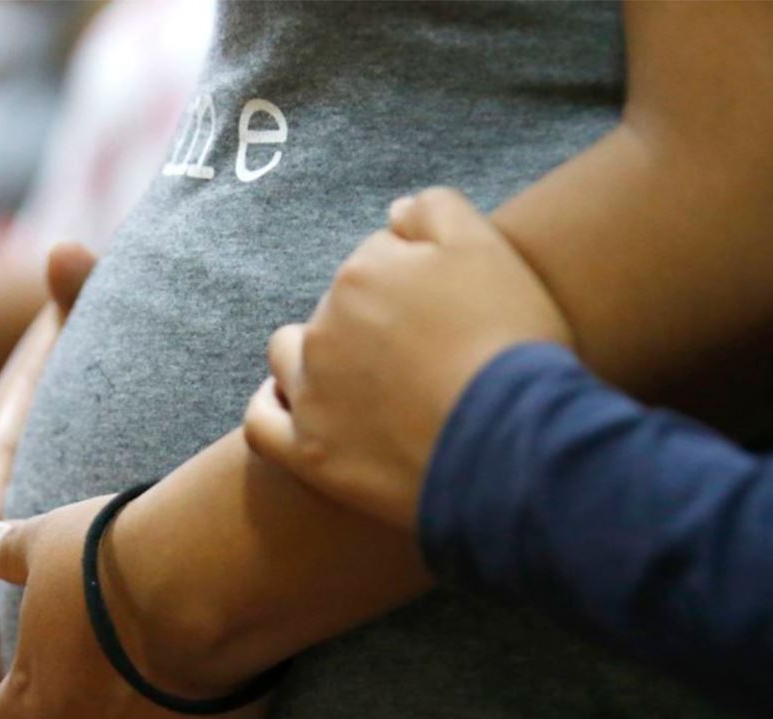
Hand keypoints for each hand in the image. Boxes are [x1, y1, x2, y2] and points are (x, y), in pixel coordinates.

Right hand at [0, 242, 96, 670]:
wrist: (85, 365)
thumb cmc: (84, 340)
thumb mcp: (78, 313)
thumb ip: (75, 290)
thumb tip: (66, 248)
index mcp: (6, 427)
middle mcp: (0, 479)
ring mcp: (18, 517)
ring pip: (2, 580)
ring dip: (1, 630)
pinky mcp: (40, 545)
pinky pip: (28, 594)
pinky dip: (26, 639)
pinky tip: (23, 693)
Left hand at [244, 188, 571, 529]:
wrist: (511, 441)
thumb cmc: (509, 342)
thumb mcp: (486, 245)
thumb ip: (433, 211)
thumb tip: (393, 214)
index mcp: (360, 276)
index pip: (375, 267)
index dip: (412, 290)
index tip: (444, 318)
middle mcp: (322, 329)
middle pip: (335, 313)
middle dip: (369, 326)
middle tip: (422, 358)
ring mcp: (310, 393)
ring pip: (290, 358)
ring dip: (313, 361)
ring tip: (360, 383)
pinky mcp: (308, 454)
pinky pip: (261, 425)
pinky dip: (273, 411)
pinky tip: (299, 411)